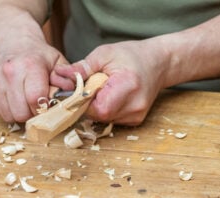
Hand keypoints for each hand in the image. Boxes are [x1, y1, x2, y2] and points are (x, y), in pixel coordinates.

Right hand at [0, 38, 66, 122]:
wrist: (14, 41)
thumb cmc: (39, 56)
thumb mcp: (58, 62)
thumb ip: (67, 79)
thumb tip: (75, 95)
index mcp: (30, 65)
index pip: (36, 99)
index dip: (43, 108)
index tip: (47, 105)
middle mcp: (9, 71)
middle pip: (21, 112)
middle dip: (31, 114)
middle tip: (36, 105)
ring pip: (8, 115)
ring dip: (19, 113)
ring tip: (25, 100)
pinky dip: (8, 109)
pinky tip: (14, 98)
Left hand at [51, 39, 167, 125]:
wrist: (159, 63)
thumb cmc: (132, 55)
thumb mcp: (105, 54)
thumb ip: (83, 67)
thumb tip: (60, 74)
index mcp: (128, 86)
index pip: (97, 107)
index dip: (83, 101)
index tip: (78, 90)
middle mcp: (134, 105)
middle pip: (99, 115)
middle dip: (89, 103)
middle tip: (90, 87)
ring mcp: (136, 116)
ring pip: (104, 119)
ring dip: (97, 107)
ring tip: (104, 90)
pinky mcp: (136, 121)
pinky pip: (112, 120)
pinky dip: (107, 110)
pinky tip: (112, 96)